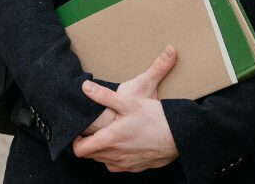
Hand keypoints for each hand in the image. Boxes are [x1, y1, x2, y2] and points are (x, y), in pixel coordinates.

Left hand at [73, 46, 178, 172]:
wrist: (179, 136)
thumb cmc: (154, 118)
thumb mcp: (128, 102)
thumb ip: (104, 95)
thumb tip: (85, 87)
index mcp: (109, 140)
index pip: (80, 150)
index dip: (76, 141)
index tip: (80, 132)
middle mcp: (115, 156)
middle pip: (91, 156)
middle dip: (89, 143)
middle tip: (95, 130)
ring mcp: (125, 165)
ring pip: (104, 161)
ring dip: (102, 150)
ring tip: (110, 135)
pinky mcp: (136, 168)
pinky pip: (118, 166)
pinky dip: (116, 157)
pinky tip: (125, 144)